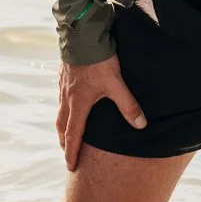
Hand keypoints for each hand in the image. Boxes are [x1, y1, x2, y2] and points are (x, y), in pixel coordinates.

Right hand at [56, 55, 145, 171]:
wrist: (81, 34)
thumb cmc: (98, 60)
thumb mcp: (116, 83)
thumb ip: (128, 105)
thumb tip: (141, 125)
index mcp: (78, 103)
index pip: (74, 134)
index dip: (72, 152)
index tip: (71, 166)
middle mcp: (67, 97)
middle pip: (61, 125)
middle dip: (64, 141)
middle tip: (66, 152)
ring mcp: (63, 85)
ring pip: (60, 110)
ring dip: (62, 125)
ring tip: (65, 131)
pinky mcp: (63, 74)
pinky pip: (61, 96)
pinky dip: (63, 106)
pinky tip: (69, 102)